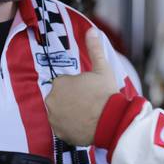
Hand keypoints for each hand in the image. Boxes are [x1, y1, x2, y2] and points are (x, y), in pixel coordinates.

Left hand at [46, 29, 117, 145]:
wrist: (111, 121)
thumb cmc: (106, 95)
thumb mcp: (102, 69)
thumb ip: (94, 49)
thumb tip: (92, 31)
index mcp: (60, 84)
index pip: (64, 83)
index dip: (77, 86)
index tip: (88, 91)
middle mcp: (52, 101)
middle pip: (60, 97)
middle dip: (71, 98)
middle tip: (88, 102)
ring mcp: (54, 118)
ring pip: (59, 111)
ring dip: (68, 112)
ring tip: (86, 114)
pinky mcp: (59, 133)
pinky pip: (61, 127)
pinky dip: (69, 126)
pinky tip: (82, 123)